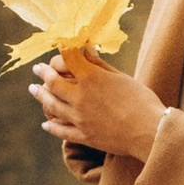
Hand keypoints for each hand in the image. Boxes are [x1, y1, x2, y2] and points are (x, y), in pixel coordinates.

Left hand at [32, 50, 164, 165]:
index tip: (58, 49)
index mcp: (91, 78)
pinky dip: (51, 126)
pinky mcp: (83, 135)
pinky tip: (46, 123)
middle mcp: (80, 97)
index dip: (61, 52)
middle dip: (43, 72)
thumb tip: (87, 52)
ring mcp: (79, 118)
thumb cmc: (141, 101)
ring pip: (51, 105)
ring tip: (34, 89)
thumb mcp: (122, 78)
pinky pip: (61, 130)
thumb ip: (101, 66)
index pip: (67, 59)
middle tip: (37, 69)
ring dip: (40, 95)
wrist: (149, 132)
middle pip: (52, 82)